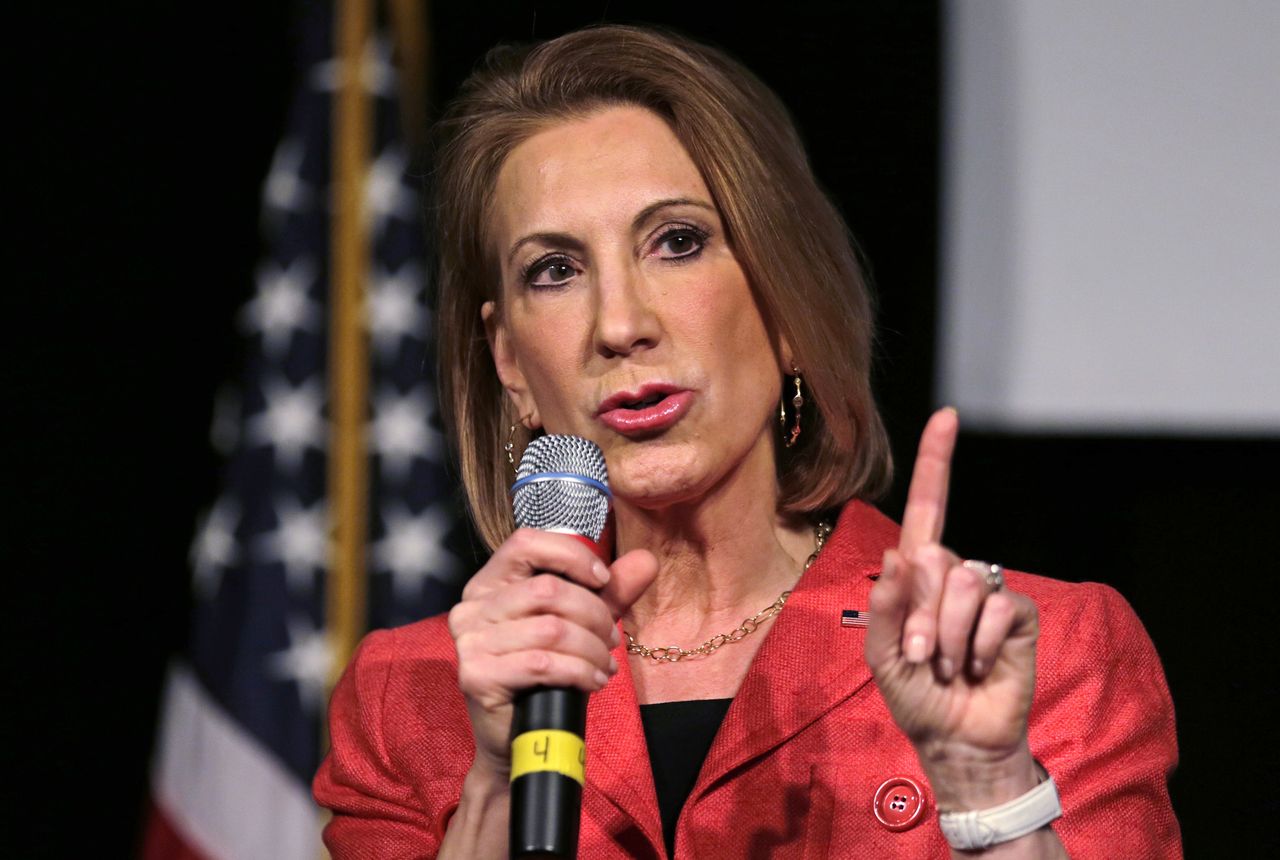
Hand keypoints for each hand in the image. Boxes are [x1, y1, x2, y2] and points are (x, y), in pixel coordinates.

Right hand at [447, 529, 656, 778]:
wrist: (520, 738)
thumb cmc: (547, 676)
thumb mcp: (581, 625)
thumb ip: (610, 592)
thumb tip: (647, 560)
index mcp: (490, 584)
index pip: (526, 543)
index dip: (571, 555)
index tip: (603, 580)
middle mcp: (472, 607)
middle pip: (547, 590)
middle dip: (594, 614)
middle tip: (611, 640)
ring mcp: (470, 642)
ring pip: (551, 629)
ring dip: (591, 649)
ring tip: (605, 665)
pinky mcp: (477, 675)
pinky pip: (543, 663)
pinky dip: (580, 671)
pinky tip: (594, 681)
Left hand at [865, 409, 1041, 807]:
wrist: (955, 738)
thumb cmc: (914, 695)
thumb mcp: (881, 653)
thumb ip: (884, 604)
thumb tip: (902, 553)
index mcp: (918, 575)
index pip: (927, 509)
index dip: (935, 461)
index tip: (949, 416)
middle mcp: (955, 572)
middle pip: (933, 559)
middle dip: (917, 616)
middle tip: (920, 657)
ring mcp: (988, 591)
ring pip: (962, 583)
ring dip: (944, 635)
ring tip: (947, 665)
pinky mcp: (1018, 614)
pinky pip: (994, 608)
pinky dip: (976, 644)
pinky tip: (976, 666)